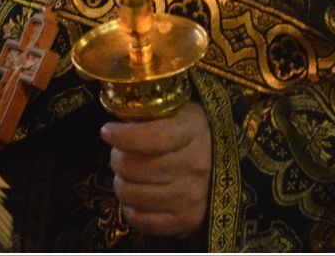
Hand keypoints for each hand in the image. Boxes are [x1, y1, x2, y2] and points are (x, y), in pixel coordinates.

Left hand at [103, 101, 210, 237]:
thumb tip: (114, 127)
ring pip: (129, 193)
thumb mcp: (180, 113)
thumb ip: (151, 116)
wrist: (226, 168)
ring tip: (129, 176)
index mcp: (192, 131)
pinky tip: (138, 198)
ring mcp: (190, 197)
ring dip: (121, 184)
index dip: (122, 136)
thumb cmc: (193, 136)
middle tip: (121, 155)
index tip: (107, 132)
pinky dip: (131, 209)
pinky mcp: (185, 222)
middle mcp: (194, 166)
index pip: (150, 138)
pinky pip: (139, 219)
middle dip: (117, 159)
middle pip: (130, 167)